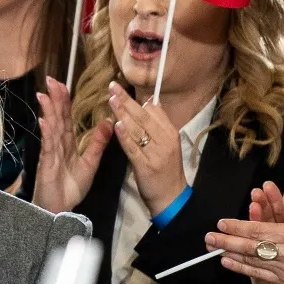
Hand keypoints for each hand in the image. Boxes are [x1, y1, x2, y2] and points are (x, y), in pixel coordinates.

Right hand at [32, 76, 108, 212]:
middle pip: (57, 118)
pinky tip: (45, 122)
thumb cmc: (71, 188)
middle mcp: (57, 145)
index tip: (64, 85)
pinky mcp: (47, 164)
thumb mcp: (90, 163)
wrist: (60, 210)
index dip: (65, 101)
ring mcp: (51, 153)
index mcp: (67, 144)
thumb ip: (98, 143)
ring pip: (51, 128)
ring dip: (48, 111)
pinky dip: (47, 134)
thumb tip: (109, 123)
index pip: (67, 118)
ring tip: (45, 94)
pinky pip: (48, 147)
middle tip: (51, 80)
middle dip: (55, 99)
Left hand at [107, 82, 186, 216]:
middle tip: (112, 87)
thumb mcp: (167, 143)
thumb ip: (159, 124)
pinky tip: (116, 126)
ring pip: (138, 130)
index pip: (154, 111)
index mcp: (170, 133)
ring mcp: (156, 153)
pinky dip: (125, 136)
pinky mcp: (145, 165)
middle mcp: (165, 140)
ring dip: (124, 113)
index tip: (121, 87)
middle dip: (127, 101)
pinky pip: (133, 148)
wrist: (171, 195)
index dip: (136, 99)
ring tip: (112, 100)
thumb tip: (151, 102)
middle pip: (144, 117)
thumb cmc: (166, 168)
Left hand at [206, 182, 283, 283]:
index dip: (239, 226)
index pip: (260, 229)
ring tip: (212, 247)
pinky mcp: (281, 279)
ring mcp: (282, 267)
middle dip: (227, 240)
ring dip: (229, 252)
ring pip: (250, 259)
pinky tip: (226, 261)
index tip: (223, 223)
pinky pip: (257, 273)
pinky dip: (240, 267)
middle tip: (209, 236)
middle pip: (250, 245)